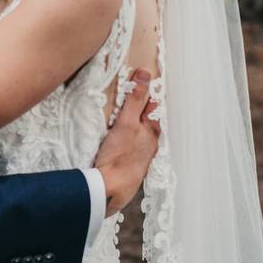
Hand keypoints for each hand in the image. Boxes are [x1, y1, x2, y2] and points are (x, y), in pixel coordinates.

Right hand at [94, 68, 160, 216]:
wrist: (111, 188)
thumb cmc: (120, 156)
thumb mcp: (127, 122)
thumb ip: (135, 99)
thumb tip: (144, 74)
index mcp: (152, 131)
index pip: (151, 106)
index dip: (144, 93)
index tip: (135, 82)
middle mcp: (149, 143)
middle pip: (145, 120)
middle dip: (136, 109)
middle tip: (125, 96)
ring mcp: (140, 155)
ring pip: (137, 134)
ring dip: (130, 125)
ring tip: (118, 117)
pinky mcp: (129, 164)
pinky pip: (129, 146)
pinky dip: (124, 139)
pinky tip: (115, 140)